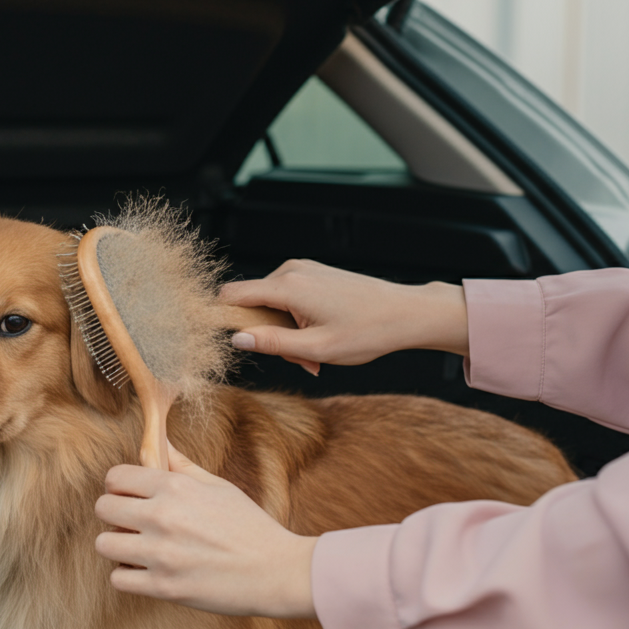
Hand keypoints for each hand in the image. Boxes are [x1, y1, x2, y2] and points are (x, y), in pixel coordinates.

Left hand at [93, 443, 317, 618]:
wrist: (276, 571)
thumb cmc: (250, 526)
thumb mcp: (217, 486)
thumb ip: (180, 465)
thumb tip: (160, 440)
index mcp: (174, 487)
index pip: (115, 477)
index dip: (118, 486)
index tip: (129, 495)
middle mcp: (162, 517)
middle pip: (103, 508)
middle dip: (114, 513)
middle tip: (131, 521)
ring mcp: (160, 554)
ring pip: (103, 544)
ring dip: (117, 545)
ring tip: (137, 547)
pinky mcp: (164, 587)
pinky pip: (118, 579)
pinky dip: (128, 575)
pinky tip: (146, 571)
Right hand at [220, 259, 468, 372]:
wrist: (405, 313)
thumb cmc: (368, 331)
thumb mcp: (317, 348)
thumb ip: (272, 343)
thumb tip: (237, 339)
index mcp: (288, 286)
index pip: (232, 296)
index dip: (223, 319)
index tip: (233, 342)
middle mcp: (291, 270)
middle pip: (253, 305)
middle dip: (269, 336)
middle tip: (302, 360)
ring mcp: (303, 269)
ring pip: (271, 305)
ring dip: (286, 333)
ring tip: (317, 351)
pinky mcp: (312, 273)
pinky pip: (288, 298)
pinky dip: (297, 321)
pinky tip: (321, 336)